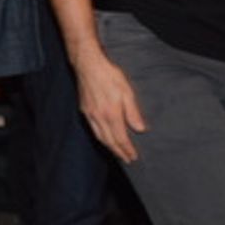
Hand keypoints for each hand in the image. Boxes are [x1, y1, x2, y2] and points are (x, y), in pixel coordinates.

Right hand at [71, 46, 145, 162]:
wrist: (88, 64)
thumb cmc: (109, 75)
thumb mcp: (127, 92)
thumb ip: (133, 112)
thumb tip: (140, 129)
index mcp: (111, 114)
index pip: (120, 139)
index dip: (127, 149)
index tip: (133, 157)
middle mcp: (98, 117)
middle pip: (109, 141)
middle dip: (118, 152)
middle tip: (127, 160)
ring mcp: (89, 114)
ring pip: (99, 136)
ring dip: (109, 147)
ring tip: (117, 152)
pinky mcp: (84, 109)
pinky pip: (92, 129)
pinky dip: (100, 137)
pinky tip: (104, 136)